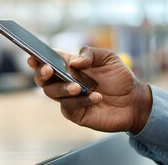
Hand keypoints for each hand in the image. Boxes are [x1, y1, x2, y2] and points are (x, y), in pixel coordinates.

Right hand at [27, 47, 151, 133]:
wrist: (134, 101)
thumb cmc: (120, 78)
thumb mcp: (108, 58)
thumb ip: (90, 54)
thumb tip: (74, 62)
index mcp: (69, 66)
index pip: (48, 60)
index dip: (38, 59)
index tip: (33, 57)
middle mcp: (65, 81)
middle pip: (43, 79)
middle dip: (41, 73)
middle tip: (48, 69)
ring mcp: (68, 98)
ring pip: (52, 93)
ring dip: (62, 88)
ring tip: (78, 87)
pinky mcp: (75, 113)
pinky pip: (68, 107)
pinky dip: (80, 101)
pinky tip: (95, 97)